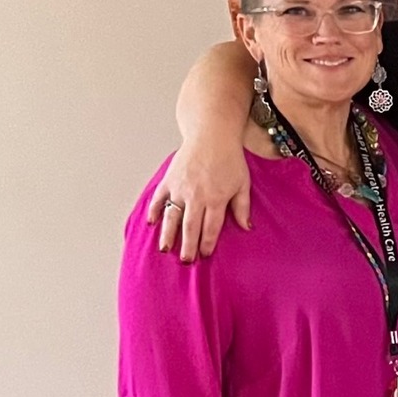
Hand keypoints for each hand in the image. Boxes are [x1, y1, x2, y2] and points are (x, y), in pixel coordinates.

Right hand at [151, 138, 252, 260]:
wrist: (211, 135)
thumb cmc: (230, 160)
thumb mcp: (243, 184)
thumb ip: (242, 207)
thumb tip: (246, 228)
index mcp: (216, 198)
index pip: (211, 227)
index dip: (207, 243)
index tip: (204, 256)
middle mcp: (196, 195)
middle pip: (190, 226)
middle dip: (187, 246)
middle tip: (185, 261)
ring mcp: (180, 188)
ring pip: (172, 215)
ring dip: (167, 234)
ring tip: (165, 249)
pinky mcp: (169, 179)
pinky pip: (159, 198)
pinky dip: (154, 210)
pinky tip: (152, 223)